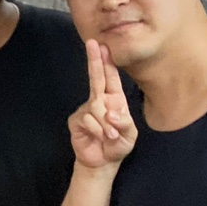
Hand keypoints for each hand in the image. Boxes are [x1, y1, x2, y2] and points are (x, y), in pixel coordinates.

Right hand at [69, 39, 137, 170]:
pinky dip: (98, 131)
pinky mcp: (76, 120)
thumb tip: (110, 113)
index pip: (111, 78)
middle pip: (96, 78)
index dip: (107, 62)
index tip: (102, 46)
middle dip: (94, 60)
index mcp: (114, 100)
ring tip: (110, 137)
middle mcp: (99, 101)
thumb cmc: (118, 145)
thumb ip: (124, 123)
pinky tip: (100, 137)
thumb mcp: (130, 135)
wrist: (102, 162)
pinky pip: (89, 120)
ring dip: (106, 125)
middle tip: (92, 43)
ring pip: (96, 108)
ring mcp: (86, 109)